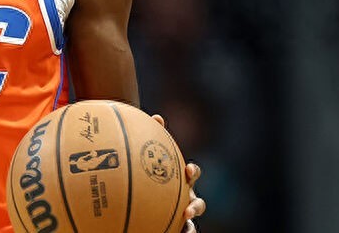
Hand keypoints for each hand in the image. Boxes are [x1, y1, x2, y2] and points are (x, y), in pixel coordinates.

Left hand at [152, 114, 206, 232]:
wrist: (142, 193)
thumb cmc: (148, 170)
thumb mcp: (147, 156)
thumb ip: (151, 136)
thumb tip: (158, 116)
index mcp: (181, 179)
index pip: (192, 174)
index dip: (193, 172)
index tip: (189, 170)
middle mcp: (184, 198)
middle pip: (197, 204)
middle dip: (195, 208)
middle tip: (187, 211)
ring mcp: (180, 215)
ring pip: (190, 225)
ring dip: (188, 228)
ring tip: (182, 231)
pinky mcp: (173, 226)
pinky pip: (176, 231)